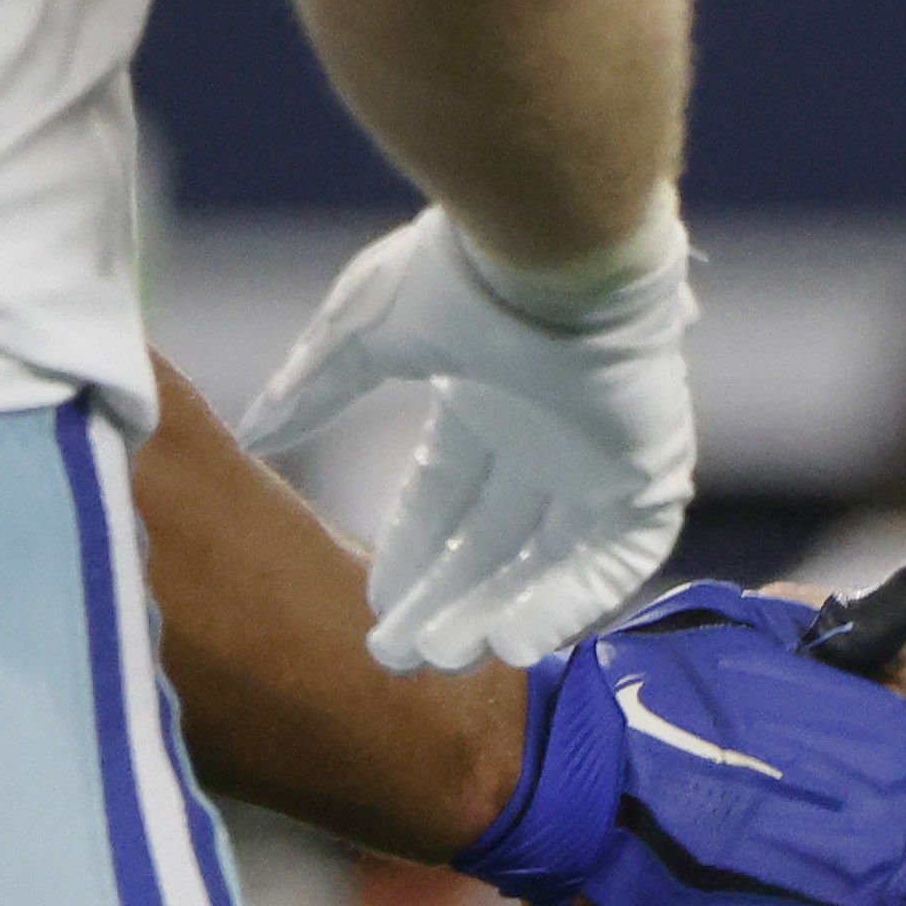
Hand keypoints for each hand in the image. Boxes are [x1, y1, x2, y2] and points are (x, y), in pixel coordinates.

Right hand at [236, 204, 699, 668]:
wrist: (561, 246)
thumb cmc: (463, 275)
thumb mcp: (366, 329)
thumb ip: (318, 384)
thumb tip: (257, 428)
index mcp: (485, 396)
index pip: (443, 498)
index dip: (410, 555)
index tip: (376, 609)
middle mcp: (543, 433)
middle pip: (490, 542)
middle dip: (444, 601)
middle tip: (397, 659)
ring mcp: (598, 456)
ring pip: (544, 562)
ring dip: (494, 613)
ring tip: (440, 659)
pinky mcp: (648, 473)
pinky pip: (615, 563)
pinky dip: (565, 605)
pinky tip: (509, 643)